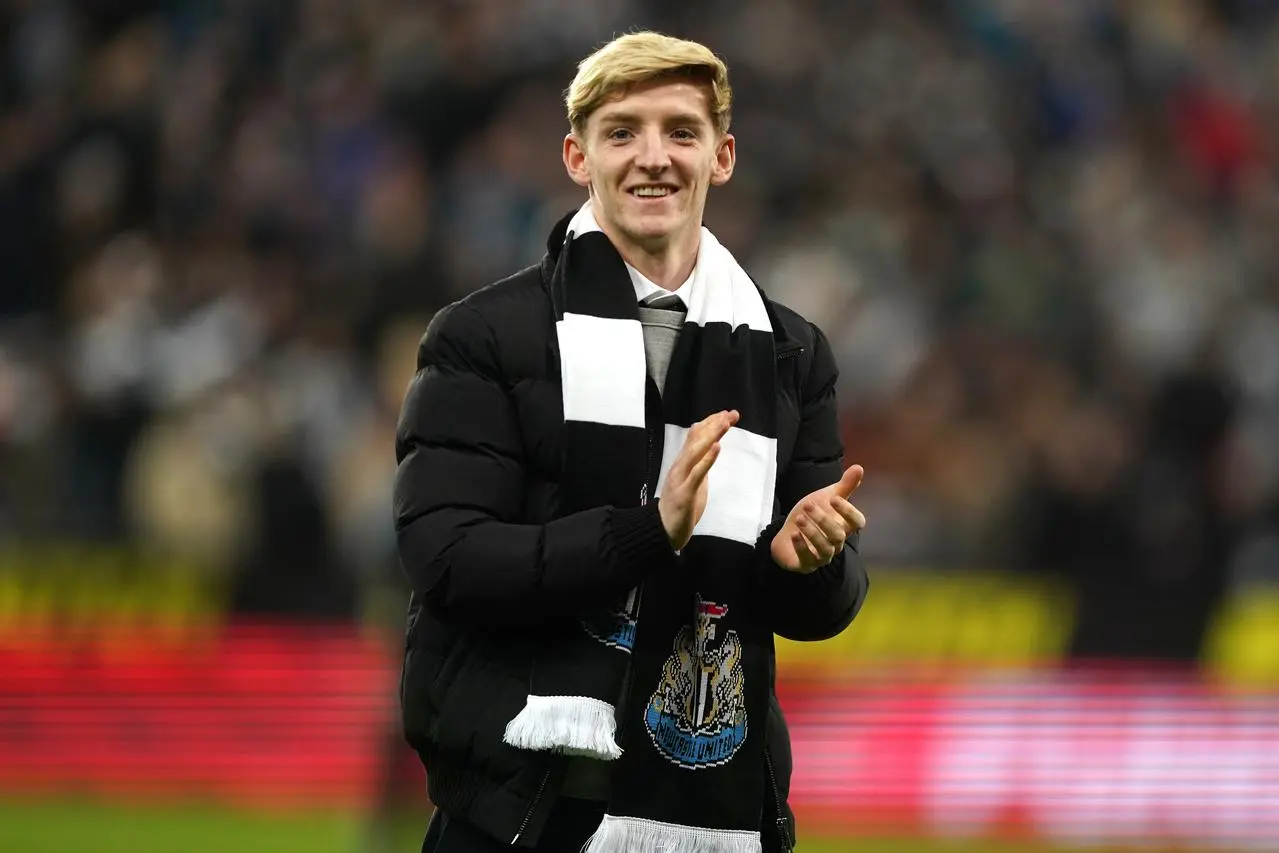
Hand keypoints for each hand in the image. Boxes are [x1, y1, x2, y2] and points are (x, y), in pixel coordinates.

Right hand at [658, 410, 738, 549]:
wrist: (663, 529)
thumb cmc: (680, 505)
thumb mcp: (693, 479)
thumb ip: (700, 463)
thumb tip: (711, 447)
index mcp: (682, 463)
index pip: (695, 436)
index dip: (710, 423)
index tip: (727, 414)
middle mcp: (680, 466)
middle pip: (695, 439)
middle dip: (713, 424)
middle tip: (730, 413)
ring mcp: (681, 478)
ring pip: (695, 451)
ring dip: (710, 435)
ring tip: (724, 423)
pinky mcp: (685, 492)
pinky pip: (697, 473)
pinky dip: (707, 459)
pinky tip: (717, 447)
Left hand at [770, 464, 865, 573]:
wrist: (786, 534)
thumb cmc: (811, 516)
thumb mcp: (825, 498)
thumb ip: (843, 486)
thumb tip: (859, 467)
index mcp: (844, 527)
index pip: (857, 523)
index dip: (848, 512)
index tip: (834, 499)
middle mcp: (836, 544)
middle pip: (838, 535)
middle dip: (823, 520)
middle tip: (808, 506)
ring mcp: (822, 556)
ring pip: (825, 549)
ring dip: (813, 533)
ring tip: (800, 519)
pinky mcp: (806, 565)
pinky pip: (808, 560)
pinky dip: (802, 547)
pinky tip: (794, 535)